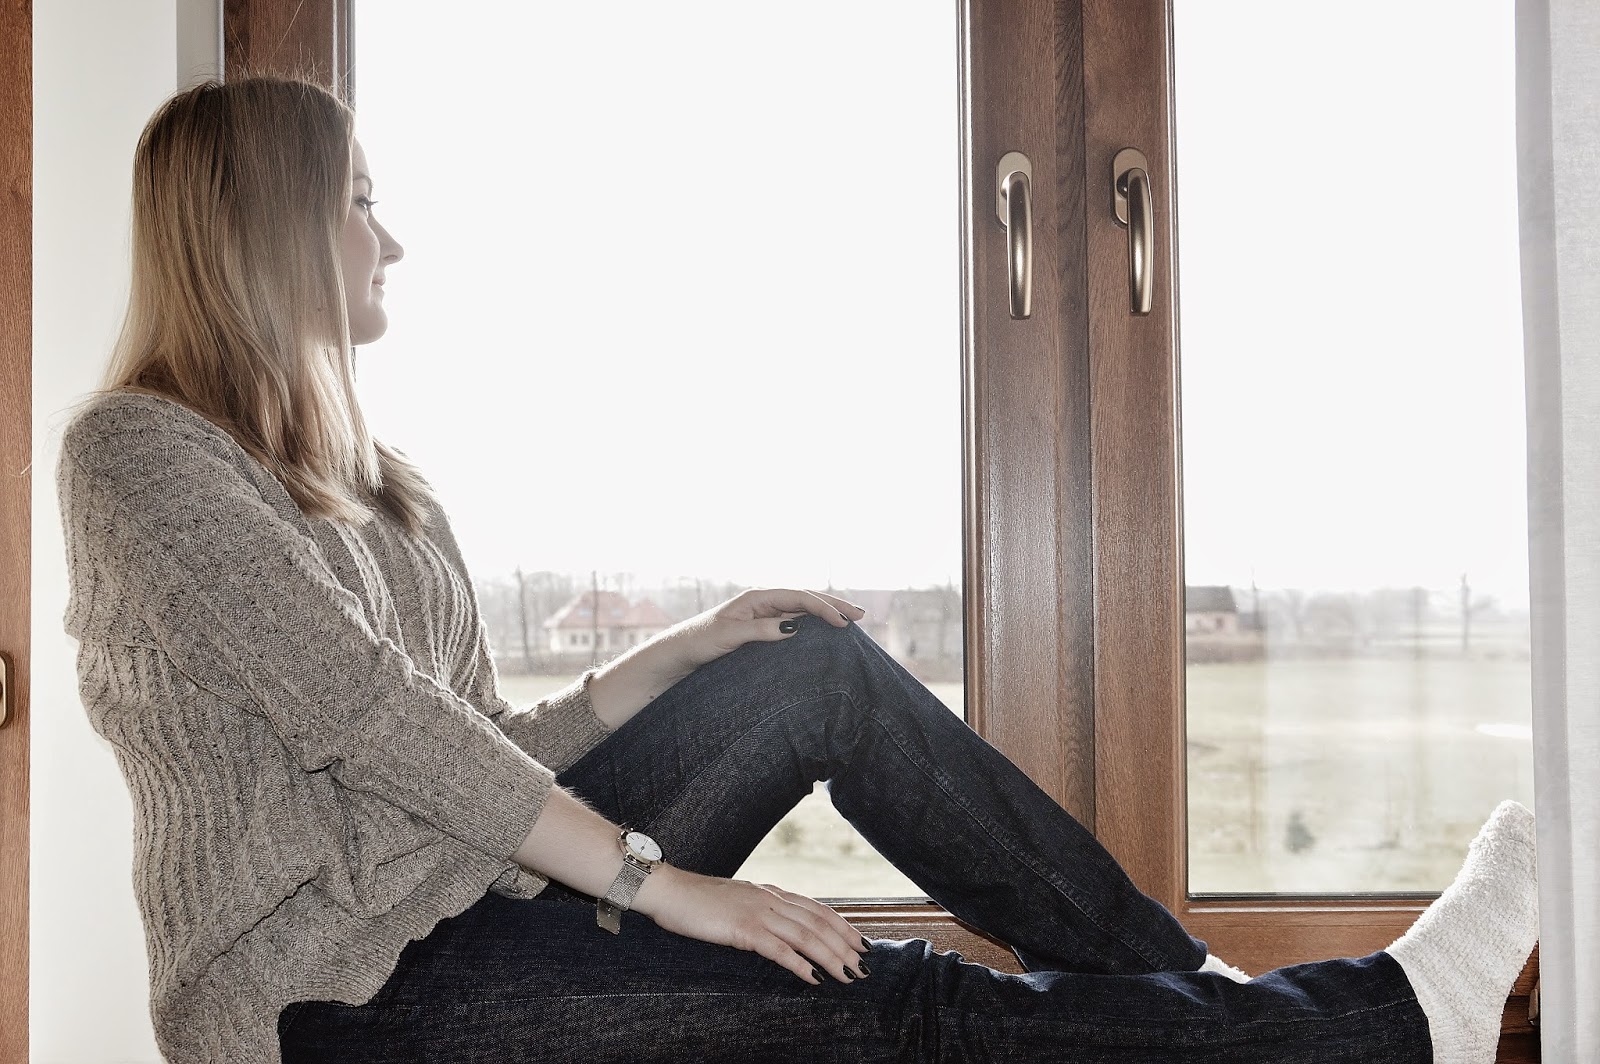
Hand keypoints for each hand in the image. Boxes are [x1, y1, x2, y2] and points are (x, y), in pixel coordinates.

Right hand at [632, 865, 871, 984]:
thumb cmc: (698, 900)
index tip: (861, 943)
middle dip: (845, 945)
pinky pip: (779, 949)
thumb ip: (760, 909)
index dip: (843, 926)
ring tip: (848, 975)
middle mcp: (771, 899)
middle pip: (818, 923)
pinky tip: (813, 978)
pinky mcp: (743, 929)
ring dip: (831, 957)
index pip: (817, 909)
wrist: (669, 890)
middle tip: (865, 965)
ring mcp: (758, 913)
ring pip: (806, 936)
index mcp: (771, 892)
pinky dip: (799, 964)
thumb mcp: (738, 900)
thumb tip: (779, 927)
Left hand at [663, 588, 866, 673]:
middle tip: (861, 616)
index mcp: (756, 598)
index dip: (823, 607)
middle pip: (806, 600)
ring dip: (826, 616)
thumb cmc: (699, 642)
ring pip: (802, 613)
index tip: (842, 622)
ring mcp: (764, 617)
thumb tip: (795, 627)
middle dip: (833, 605)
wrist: (678, 656)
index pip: (798, 597)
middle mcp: (763, 604)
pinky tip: (826, 635)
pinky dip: (813, 628)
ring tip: (850, 622)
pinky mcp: (762, 632)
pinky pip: (794, 625)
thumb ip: (761, 631)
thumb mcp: (729, 636)